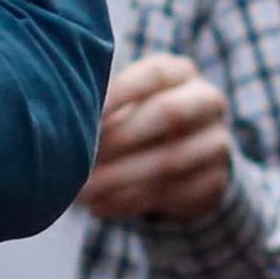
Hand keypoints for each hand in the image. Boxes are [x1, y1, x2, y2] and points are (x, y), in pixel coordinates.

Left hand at [78, 54, 231, 222]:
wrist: (190, 160)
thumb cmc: (140, 121)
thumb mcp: (128, 102)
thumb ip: (105, 104)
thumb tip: (62, 119)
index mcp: (181, 72)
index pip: (154, 75)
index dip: (117, 93)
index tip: (81, 114)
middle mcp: (207, 101)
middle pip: (169, 113)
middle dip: (120, 137)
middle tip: (79, 158)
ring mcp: (217, 142)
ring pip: (170, 160)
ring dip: (121, 178)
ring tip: (83, 192)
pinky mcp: (215, 182)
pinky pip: (172, 193)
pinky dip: (131, 201)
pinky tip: (101, 206)